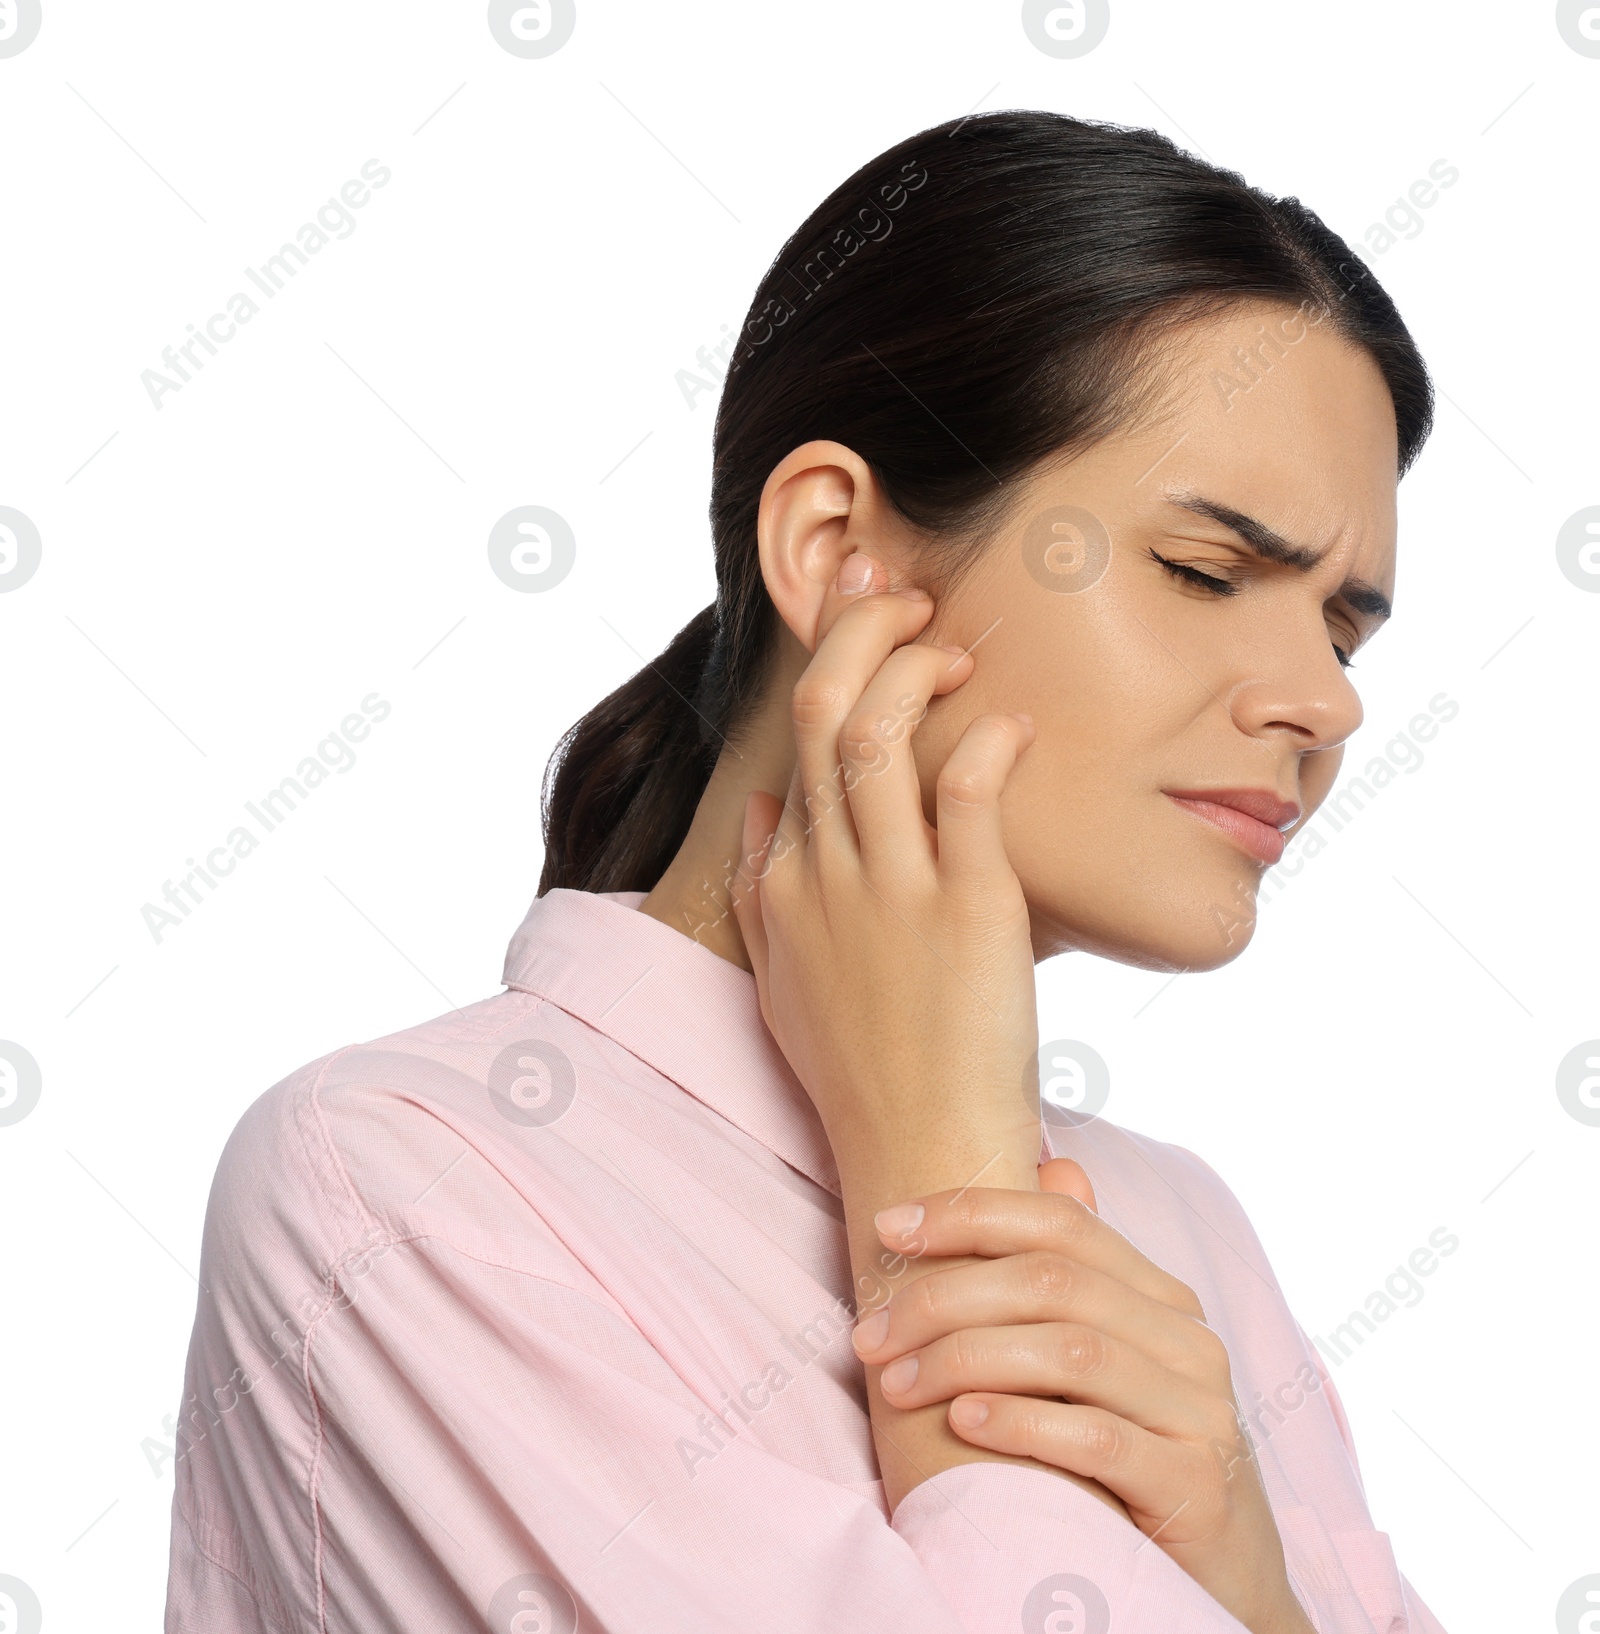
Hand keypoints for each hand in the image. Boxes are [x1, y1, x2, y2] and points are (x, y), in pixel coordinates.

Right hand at [731, 553, 1043, 1195]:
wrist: (918, 1149)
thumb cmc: (860, 1067)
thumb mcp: (785, 974)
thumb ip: (762, 886)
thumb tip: (764, 807)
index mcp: (787, 881)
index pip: (792, 741)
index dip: (825, 658)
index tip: (861, 612)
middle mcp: (827, 872)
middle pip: (820, 711)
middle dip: (857, 630)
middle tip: (903, 594)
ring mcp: (892, 888)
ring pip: (875, 734)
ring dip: (911, 668)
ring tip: (953, 648)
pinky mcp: (969, 908)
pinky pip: (966, 792)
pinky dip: (987, 740)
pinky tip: (1013, 724)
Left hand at [854, 1164, 1315, 1633]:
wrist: (1216, 1587)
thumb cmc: (1132, 1463)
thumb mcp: (1102, 1366)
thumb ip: (1076, 1277)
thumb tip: (1057, 1167)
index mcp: (1159, 1299)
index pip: (1062, 1224)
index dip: (969, 1214)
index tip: (887, 1228)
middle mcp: (1187, 1341)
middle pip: (1053, 1282)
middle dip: (945, 1297)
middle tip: (871, 1333)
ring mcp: (1200, 1413)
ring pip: (1071, 1352)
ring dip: (966, 1358)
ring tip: (898, 1383)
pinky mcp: (1197, 1485)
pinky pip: (1099, 1439)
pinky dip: (1023, 1423)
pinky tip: (964, 1424)